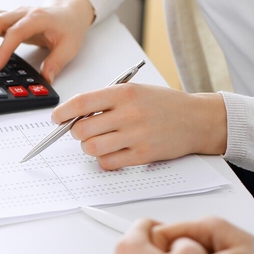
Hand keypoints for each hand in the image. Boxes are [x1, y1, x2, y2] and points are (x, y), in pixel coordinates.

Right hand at [0, 0, 94, 83]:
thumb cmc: (68, 28)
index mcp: (38, 18)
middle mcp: (22, 13)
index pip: (15, 32)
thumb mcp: (69, 47)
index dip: (3, 50)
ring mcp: (12, 13)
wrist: (68, 12)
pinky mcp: (6, 17)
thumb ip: (56, 63)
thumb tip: (45, 78)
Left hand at [50, 84, 227, 169]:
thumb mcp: (135, 91)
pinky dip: (104, 159)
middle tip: (85, 131)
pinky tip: (113, 151)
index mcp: (125, 93)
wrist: (196, 119)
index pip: (82, 102)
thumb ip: (107, 100)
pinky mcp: (142, 155)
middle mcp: (129, 114)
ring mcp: (136, 136)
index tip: (56, 118)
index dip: (63, 112)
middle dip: (77, 132)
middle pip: (82, 129)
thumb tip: (74, 115)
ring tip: (99, 141)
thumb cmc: (164, 104)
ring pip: (91, 148)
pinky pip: (108, 162)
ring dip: (89, 147)